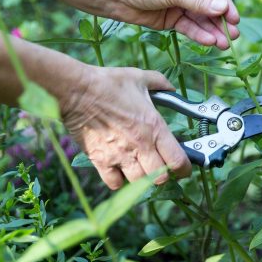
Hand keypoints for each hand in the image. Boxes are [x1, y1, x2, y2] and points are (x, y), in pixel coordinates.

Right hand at [61, 65, 190, 188]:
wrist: (76, 90)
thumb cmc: (108, 83)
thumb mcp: (140, 78)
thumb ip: (161, 84)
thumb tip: (171, 88)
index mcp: (154, 126)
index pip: (178, 161)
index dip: (185, 169)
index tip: (184, 169)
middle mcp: (140, 145)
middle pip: (160, 178)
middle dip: (164, 175)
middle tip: (161, 167)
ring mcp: (119, 155)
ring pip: (139, 183)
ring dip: (142, 178)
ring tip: (139, 167)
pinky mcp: (100, 161)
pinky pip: (115, 183)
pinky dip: (119, 180)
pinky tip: (119, 169)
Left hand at [105, 0, 239, 48]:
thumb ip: (197, 2)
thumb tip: (223, 8)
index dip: (224, 4)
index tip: (235, 19)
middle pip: (209, 7)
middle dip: (220, 22)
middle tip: (233, 36)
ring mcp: (179, 5)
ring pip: (200, 20)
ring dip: (212, 31)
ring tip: (224, 43)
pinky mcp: (171, 20)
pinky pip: (188, 28)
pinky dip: (198, 35)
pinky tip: (209, 42)